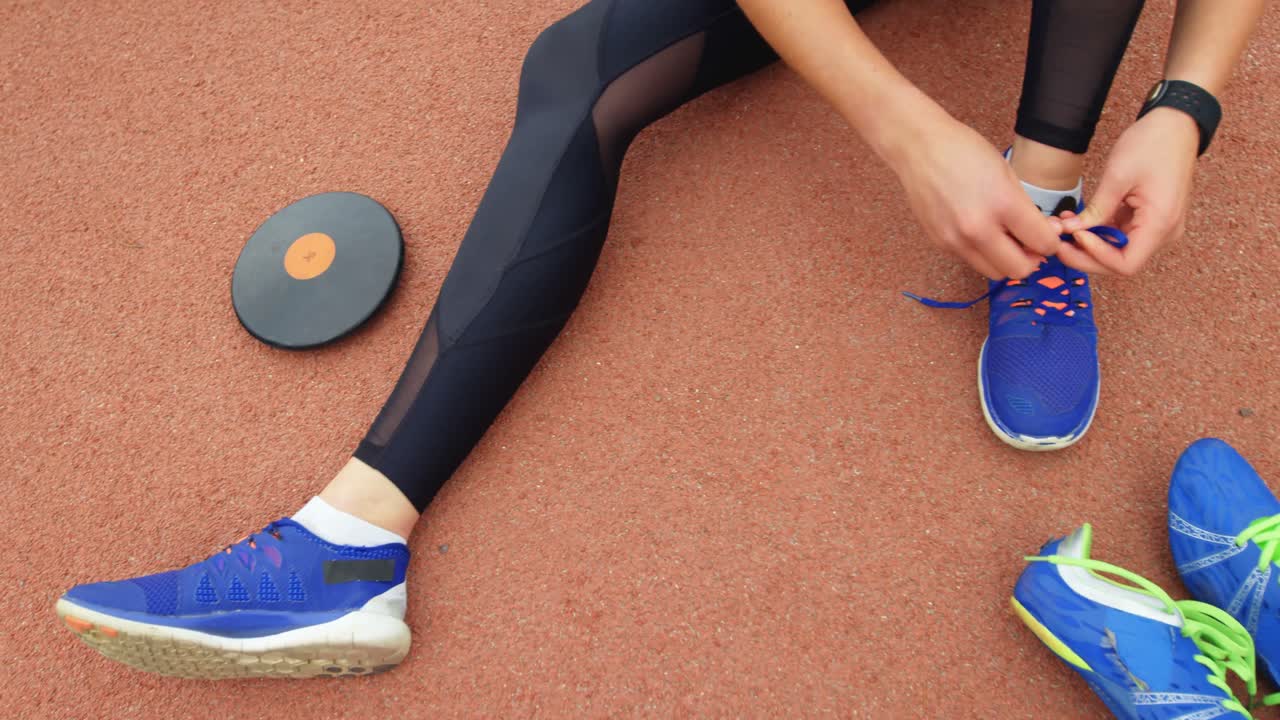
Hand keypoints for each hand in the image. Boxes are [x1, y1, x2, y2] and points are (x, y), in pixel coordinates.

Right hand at [885, 109, 1061, 279]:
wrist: (919, 148)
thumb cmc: (965, 151)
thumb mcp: (1007, 173)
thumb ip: (1026, 209)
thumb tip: (1044, 234)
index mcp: (1002, 205)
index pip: (1043, 244)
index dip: (1051, 242)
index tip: (1048, 235)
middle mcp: (978, 230)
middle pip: (1019, 270)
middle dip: (1031, 259)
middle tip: (1029, 243)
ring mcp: (955, 241)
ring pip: (994, 273)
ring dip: (1006, 261)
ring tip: (1005, 239)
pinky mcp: (940, 244)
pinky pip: (971, 260)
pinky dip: (982, 253)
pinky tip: (980, 231)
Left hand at [1059, 108, 1198, 275]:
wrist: (1177, 125)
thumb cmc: (1153, 144)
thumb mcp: (1118, 176)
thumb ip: (1097, 209)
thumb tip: (1072, 231)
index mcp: (1161, 223)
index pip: (1126, 264)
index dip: (1096, 257)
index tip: (1075, 237)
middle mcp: (1164, 232)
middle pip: (1120, 262)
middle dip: (1086, 256)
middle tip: (1057, 243)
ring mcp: (1157, 227)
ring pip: (1118, 252)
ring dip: (1089, 246)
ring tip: (1063, 230)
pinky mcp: (1148, 220)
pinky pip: (1121, 236)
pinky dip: (1098, 234)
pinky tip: (1076, 223)